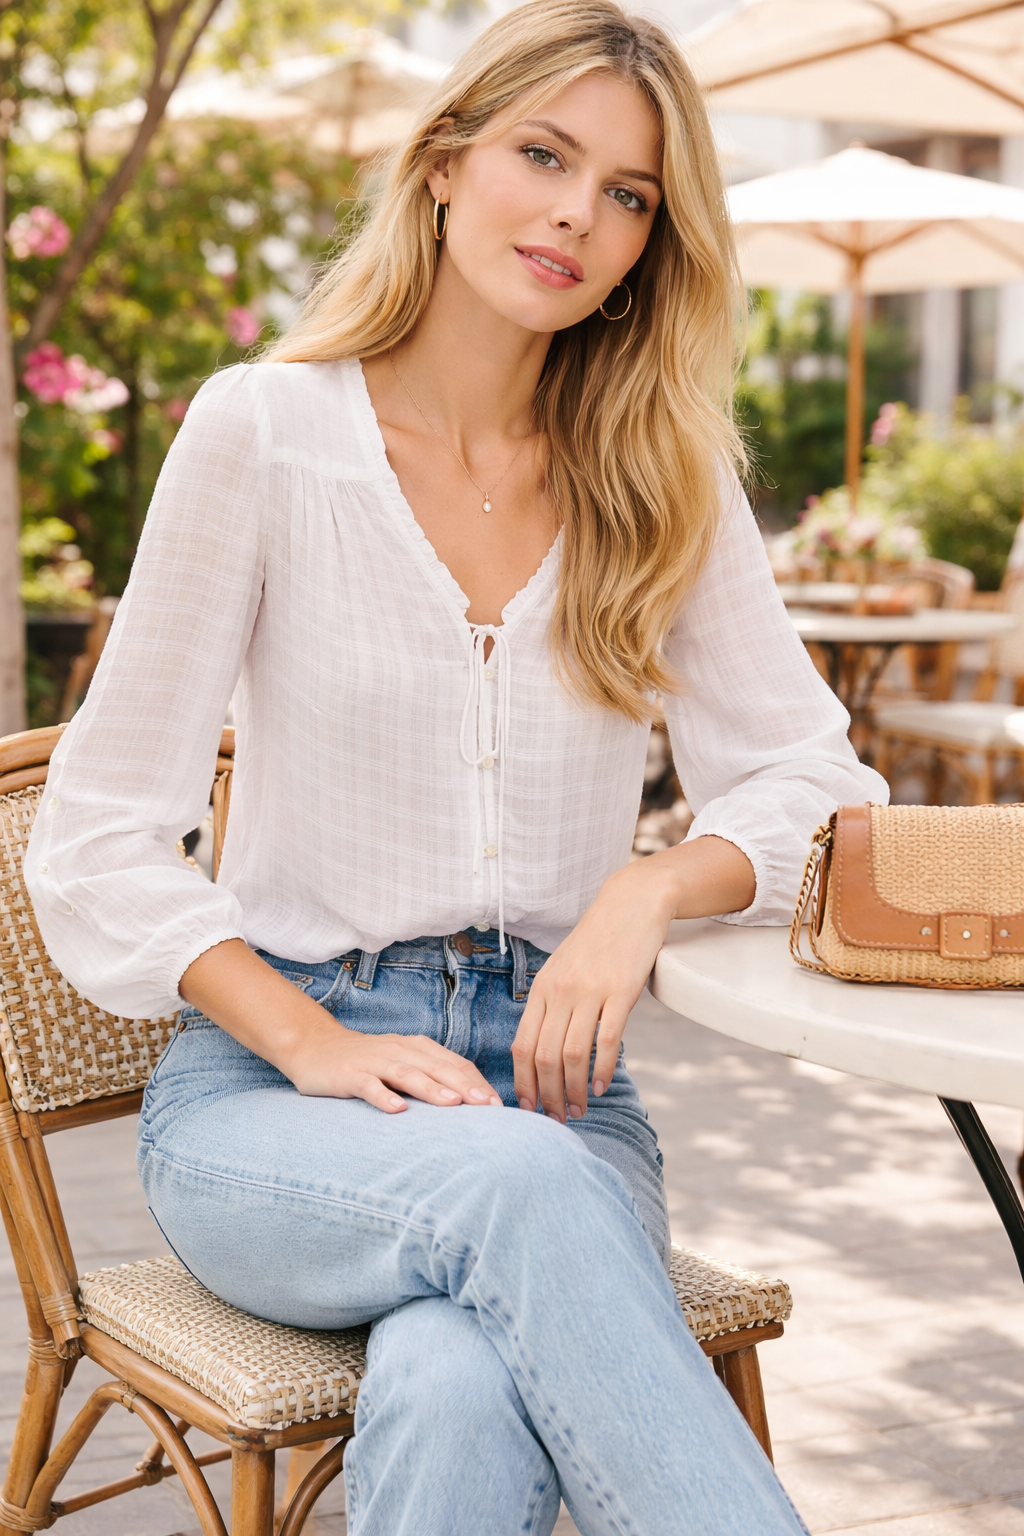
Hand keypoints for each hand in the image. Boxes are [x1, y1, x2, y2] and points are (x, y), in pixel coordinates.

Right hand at [180, 939, 501, 1114]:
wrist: (314, 1047)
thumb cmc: (367, 1062)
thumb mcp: (402, 1065)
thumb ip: (431, 1078)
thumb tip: (469, 1104)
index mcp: (418, 1048)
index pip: (455, 1064)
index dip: (477, 1083)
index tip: (498, 1106)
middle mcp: (400, 1051)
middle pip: (438, 1068)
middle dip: (465, 1087)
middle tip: (488, 1107)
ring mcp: (375, 1061)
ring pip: (408, 1074)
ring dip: (432, 1089)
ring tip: (454, 1104)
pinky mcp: (350, 1074)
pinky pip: (369, 1085)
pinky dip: (383, 1096)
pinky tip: (397, 1110)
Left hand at [511, 835, 754, 1122]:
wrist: (631, 903)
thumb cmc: (597, 941)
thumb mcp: (563, 968)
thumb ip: (551, 1003)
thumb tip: (543, 1048)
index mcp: (542, 988)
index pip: (522, 1045)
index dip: (523, 1082)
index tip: (529, 1108)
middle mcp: (560, 991)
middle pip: (544, 1056)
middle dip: (548, 1095)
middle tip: (557, 1120)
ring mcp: (590, 991)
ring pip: (571, 1054)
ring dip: (573, 1090)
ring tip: (580, 1109)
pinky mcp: (620, 991)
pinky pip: (606, 1040)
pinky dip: (602, 1069)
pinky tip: (601, 1086)